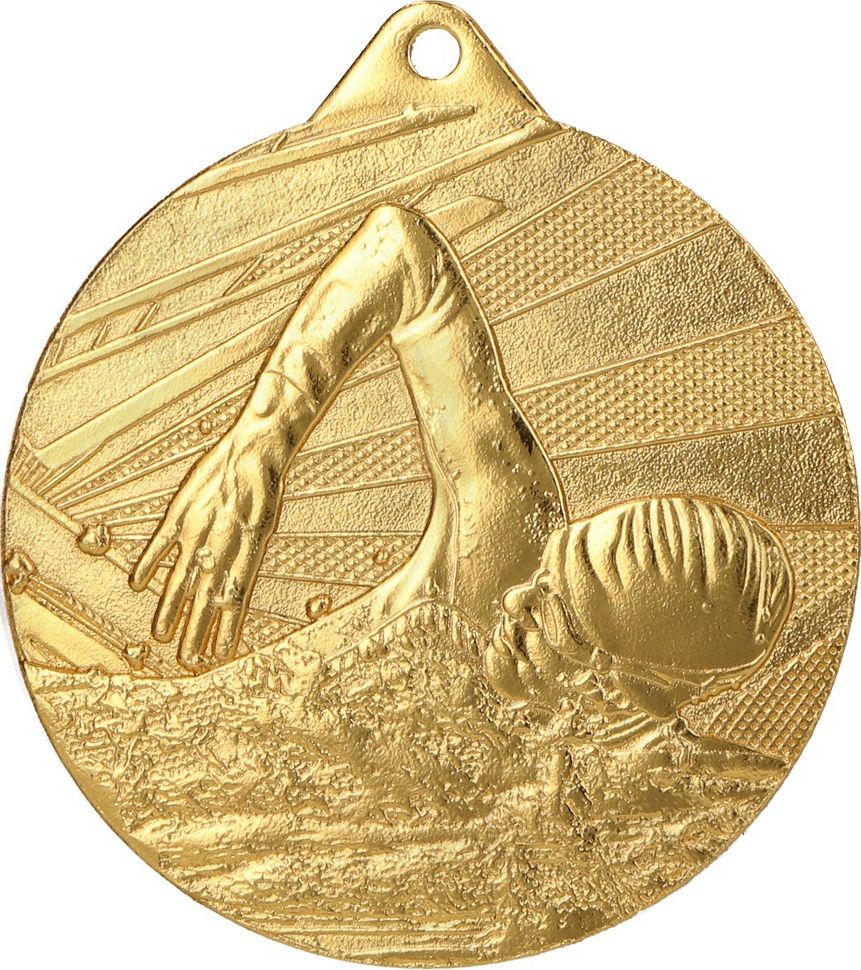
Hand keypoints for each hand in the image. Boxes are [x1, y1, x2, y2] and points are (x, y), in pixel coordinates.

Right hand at [130, 425, 285, 669]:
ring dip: (171, 608)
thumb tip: (231, 588)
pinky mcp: (181, 508)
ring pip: (182, 576)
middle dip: (197, 631)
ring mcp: (199, 526)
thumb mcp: (265, 525)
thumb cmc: (265, 486)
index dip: (226, 628)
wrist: (258, 446)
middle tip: (189, 661)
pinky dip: (148, 561)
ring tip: (162, 636)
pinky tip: (136, 584)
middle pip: (207, 597)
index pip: (234, 599)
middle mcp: (223, 542)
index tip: (218, 655)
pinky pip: (161, 540)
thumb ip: (245, 556)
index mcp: (249, 549)